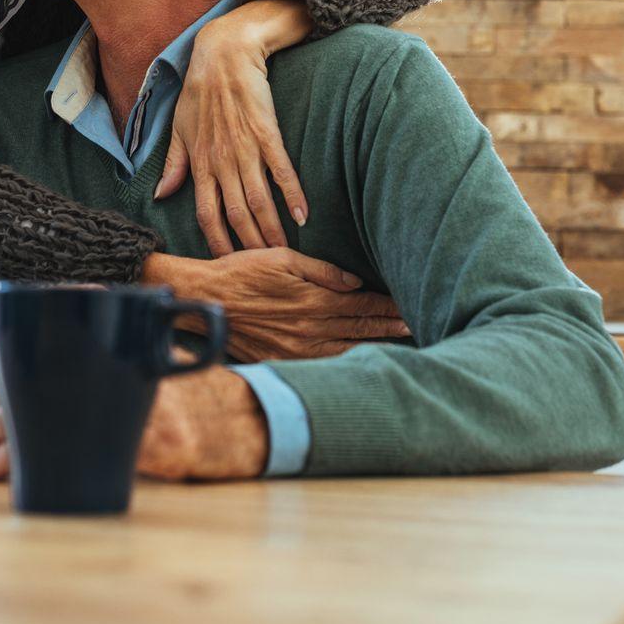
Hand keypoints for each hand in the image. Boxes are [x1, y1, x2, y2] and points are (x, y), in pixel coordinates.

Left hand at [0, 368, 267, 483]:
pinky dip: (34, 472)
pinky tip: (11, 485)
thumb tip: (62, 348)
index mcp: (113, 350)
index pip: (32, 369)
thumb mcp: (158, 359)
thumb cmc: (203, 396)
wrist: (257, 419)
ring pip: (45, 433)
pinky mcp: (154, 448)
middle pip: (27, 401)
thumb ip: (118, 350)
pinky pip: (80, 459)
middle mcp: (118, 377)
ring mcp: (136, 413)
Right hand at [145, 248, 409, 362]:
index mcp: (313, 299)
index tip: (409, 306)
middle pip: (361, 328)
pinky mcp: (284, 360)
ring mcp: (297, 348)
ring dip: (376, 346)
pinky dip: (347, 362)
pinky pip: (323, 364)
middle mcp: (309, 327)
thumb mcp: (283, 259)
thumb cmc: (242, 272)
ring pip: (347, 349)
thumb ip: (322, 271)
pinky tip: (362, 361)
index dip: (388, 306)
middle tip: (417, 326)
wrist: (206, 300)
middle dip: (390, 327)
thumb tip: (355, 282)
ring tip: (401, 344)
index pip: (362, 304)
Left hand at [155, 0, 311, 254]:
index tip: (227, 264)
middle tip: (265, 268)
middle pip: (236, 214)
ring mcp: (244, 147)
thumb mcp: (179, 128)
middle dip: (249, 245)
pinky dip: (292, 194)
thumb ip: (174, 164)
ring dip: (271, 229)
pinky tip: (303, 214)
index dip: (216, 242)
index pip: (205, 214)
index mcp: (198, 163)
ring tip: (285, 252)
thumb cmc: (200, 89)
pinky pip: (281, 169)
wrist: (224, 51)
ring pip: (258, 199)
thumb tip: (161, 194)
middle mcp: (220, 161)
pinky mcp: (266, 131)